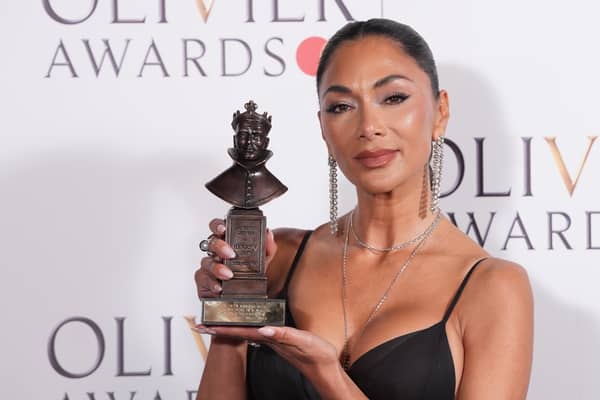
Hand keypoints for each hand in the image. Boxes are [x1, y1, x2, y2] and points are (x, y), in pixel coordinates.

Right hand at [194, 218, 277, 298]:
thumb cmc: (249, 271)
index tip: (223, 228)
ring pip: (207, 262)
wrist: (246, 293)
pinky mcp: (203, 281)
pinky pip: (203, 279)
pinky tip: (219, 287)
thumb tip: (268, 234)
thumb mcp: (263, 259)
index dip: (218, 225)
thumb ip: (267, 247)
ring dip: (217, 268)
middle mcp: (215, 252)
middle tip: (230, 254)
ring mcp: (208, 266)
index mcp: (227, 241)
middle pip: (211, 243)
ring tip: (228, 274)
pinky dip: (211, 283)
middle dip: (220, 246)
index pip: (218, 227)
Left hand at [195, 324, 339, 377]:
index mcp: (268, 338)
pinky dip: (246, 325)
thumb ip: (283, 335)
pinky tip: (245, 324)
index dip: (220, 328)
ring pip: (245, 331)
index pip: (239, 331)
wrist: (325, 367)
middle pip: (237, 332)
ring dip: (230, 326)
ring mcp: (271, 341)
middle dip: (218, 328)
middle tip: (200, 324)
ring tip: (216, 321)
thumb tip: (264, 329)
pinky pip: (256, 331)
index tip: (202, 326)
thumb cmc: (315, 354)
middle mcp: (266, 339)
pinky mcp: (278, 339)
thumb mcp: (301, 341)